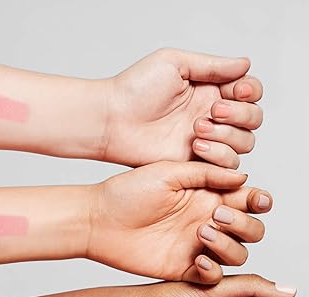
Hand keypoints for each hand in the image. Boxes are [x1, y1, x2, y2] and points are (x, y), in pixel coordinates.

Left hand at [87, 161, 270, 282]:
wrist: (99, 220)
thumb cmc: (128, 192)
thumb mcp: (167, 173)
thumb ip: (205, 174)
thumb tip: (242, 175)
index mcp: (206, 196)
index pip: (247, 200)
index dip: (259, 201)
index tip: (254, 199)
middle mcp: (207, 221)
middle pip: (251, 230)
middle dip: (245, 223)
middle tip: (217, 214)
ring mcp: (197, 246)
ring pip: (238, 254)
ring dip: (229, 245)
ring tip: (202, 232)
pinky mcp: (184, 268)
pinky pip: (213, 276)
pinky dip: (213, 270)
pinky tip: (196, 259)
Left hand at [102, 48, 262, 166]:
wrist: (112, 120)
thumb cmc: (135, 89)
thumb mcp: (175, 64)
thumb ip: (212, 66)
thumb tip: (245, 63)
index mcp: (208, 89)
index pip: (249, 92)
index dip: (250, 92)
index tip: (236, 90)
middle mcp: (211, 115)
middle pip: (252, 119)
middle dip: (240, 114)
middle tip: (212, 111)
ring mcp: (205, 140)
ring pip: (244, 142)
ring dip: (228, 135)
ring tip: (197, 128)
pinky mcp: (194, 162)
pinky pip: (226, 165)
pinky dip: (220, 155)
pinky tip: (196, 146)